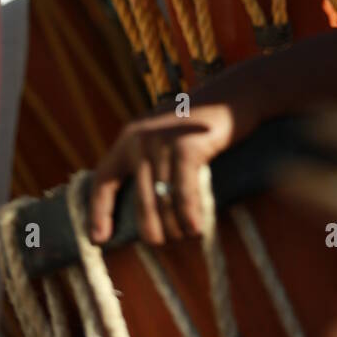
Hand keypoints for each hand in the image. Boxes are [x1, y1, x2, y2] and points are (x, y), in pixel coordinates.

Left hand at [89, 97, 258, 245]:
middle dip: (151, 231)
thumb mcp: (167, 135)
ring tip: (186, 236)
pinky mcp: (187, 147)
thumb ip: (152, 160)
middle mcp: (141, 139)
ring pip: (162, 202)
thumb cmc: (204, 122)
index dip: (98, 211)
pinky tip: (195, 229)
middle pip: (139, 201)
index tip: (99, 239)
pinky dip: (189, 216)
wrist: (237, 92)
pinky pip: (183, 194)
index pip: (104, 179)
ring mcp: (163, 142)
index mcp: (130, 137)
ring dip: (175, 228)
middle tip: (165, 244)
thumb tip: (147, 209)